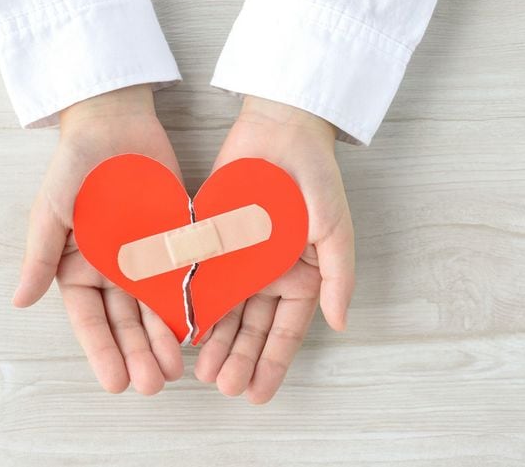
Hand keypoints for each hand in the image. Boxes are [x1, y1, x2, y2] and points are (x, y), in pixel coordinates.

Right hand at [13, 85, 183, 394]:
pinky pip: (183, 278)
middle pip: (126, 321)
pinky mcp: (174, 242)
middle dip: (138, 354)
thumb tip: (18, 303)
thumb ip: (39, 256)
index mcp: (77, 269)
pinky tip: (200, 329)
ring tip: (177, 369)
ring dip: (164, 339)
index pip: (89, 320)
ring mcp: (145, 259)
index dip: (102, 351)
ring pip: (156, 308)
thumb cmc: (74, 166)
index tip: (116, 382)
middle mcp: (112, 272)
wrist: (114, 124)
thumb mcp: (51, 210)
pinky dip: (191, 304)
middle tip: (153, 385)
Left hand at [194, 96, 354, 402]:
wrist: (279, 131)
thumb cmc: (315, 177)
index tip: (258, 393)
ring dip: (215, 342)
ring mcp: (239, 260)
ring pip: (224, 311)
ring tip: (202, 370)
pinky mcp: (212, 242)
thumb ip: (338, 275)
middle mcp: (268, 275)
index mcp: (300, 276)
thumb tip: (341, 324)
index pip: (286, 330)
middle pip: (251, 327)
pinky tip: (183, 330)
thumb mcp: (335, 227)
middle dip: (239, 359)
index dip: (272, 363)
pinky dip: (193, 306)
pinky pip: (201, 280)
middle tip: (224, 386)